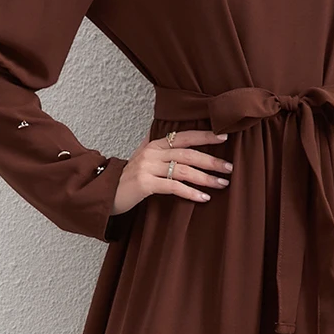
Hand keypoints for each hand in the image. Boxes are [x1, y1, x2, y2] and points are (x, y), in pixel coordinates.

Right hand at [112, 128, 232, 215]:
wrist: (105, 192)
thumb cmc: (126, 178)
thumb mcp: (140, 158)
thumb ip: (154, 147)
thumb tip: (167, 136)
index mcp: (154, 145)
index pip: (184, 136)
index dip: (204, 136)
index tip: (224, 137)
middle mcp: (151, 153)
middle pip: (188, 154)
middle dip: (211, 160)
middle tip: (229, 168)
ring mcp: (147, 167)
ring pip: (183, 170)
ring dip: (205, 178)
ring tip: (221, 184)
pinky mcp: (144, 183)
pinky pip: (173, 187)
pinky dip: (190, 193)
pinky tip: (203, 198)